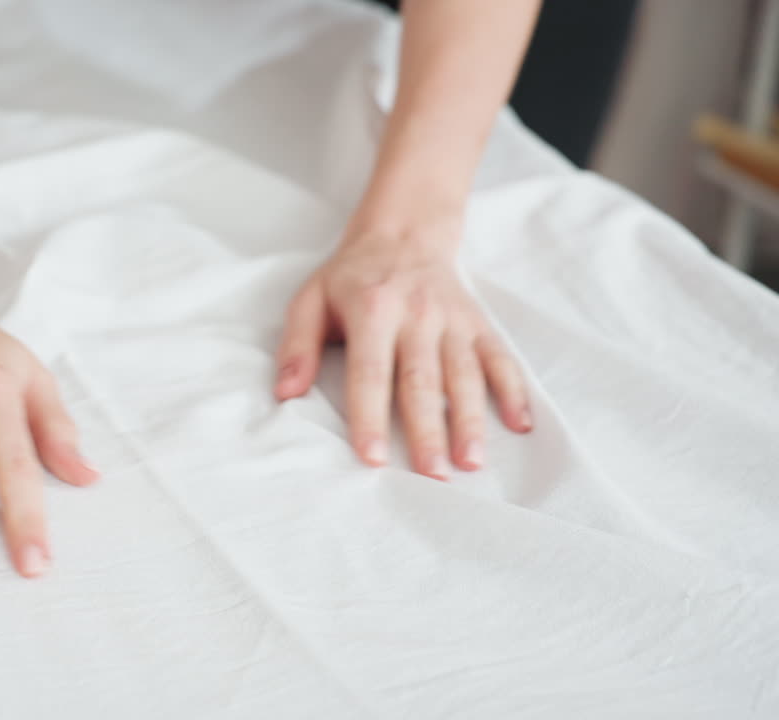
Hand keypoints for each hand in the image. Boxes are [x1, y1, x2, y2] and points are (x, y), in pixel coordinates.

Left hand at [273, 219, 530, 479]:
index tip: (374, 457)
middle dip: (428, 430)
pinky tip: (520, 425)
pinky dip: (514, 391)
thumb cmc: (351, 277)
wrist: (404, 232)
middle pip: (422, 380)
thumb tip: (284, 392)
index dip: (370, 416)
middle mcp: (417, 315)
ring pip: (465, 374)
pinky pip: (500, 358)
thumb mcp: (311, 299)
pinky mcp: (478, 323)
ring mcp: (452, 320)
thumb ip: (296, 346)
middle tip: (432, 475)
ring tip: (471, 462)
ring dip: (471, 420)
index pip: (370, 372)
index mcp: (372, 310)